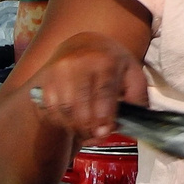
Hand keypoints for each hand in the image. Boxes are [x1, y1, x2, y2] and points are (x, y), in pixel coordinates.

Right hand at [26, 32, 147, 146]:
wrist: (82, 45)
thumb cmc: (112, 63)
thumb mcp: (132, 73)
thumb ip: (138, 95)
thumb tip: (135, 119)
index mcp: (105, 61)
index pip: (103, 91)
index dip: (103, 116)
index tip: (105, 133)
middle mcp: (78, 64)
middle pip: (79, 104)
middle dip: (88, 127)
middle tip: (97, 138)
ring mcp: (58, 72)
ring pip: (63, 109)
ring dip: (75, 128)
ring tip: (87, 134)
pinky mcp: (45, 80)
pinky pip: (50, 109)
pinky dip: (61, 122)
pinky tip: (73, 123)